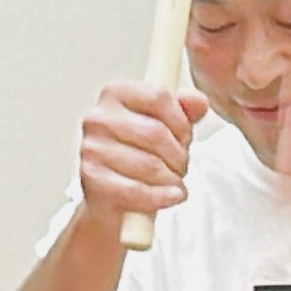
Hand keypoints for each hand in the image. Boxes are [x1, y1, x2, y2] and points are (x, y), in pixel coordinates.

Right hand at [76, 81, 213, 233]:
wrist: (108, 195)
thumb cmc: (136, 155)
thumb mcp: (164, 126)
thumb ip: (184, 110)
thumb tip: (198, 101)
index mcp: (115, 94)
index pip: (157, 97)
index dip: (180, 121)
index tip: (185, 138)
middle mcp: (98, 117)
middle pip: (155, 132)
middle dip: (178, 155)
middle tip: (182, 166)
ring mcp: (91, 148)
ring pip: (149, 165)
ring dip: (171, 178)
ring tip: (173, 182)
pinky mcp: (91, 179)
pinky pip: (136, 190)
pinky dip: (160, 197)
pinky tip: (171, 196)